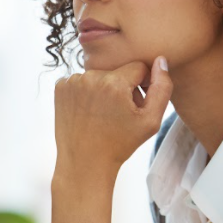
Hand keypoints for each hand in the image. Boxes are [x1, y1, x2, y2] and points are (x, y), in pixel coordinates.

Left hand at [53, 56, 172, 181]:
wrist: (84, 162)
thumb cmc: (120, 144)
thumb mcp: (150, 121)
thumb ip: (162, 88)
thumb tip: (160, 61)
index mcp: (114, 82)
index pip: (138, 67)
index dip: (141, 85)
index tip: (135, 104)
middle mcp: (91, 77)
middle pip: (117, 71)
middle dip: (123, 87)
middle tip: (119, 113)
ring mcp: (72, 81)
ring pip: (99, 75)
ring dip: (104, 89)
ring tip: (103, 114)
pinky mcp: (60, 87)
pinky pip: (82, 81)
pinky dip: (87, 92)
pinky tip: (88, 112)